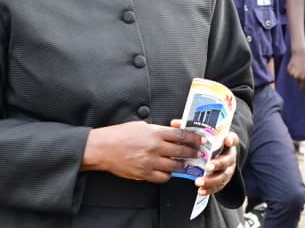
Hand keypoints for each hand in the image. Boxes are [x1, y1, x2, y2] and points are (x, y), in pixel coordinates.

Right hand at [81, 121, 203, 182]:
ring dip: (182, 165)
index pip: (181, 135)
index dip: (194, 138)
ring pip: (175, 166)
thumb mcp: (141, 126)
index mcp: (155, 133)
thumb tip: (171, 133)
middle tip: (198, 153)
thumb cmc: (120, 135)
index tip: (200, 140)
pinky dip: (167, 175)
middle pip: (181, 151)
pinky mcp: (144, 174)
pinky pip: (162, 178)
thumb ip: (157, 130)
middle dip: (193, 152)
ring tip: (184, 163)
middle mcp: (155, 148)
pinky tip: (167, 172)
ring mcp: (150, 162)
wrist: (103, 148)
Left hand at [181, 120, 237, 196]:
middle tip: (208, 166)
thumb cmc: (209, 143)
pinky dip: (210, 189)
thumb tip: (174, 123)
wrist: (217, 154)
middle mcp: (230, 155)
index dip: (231, 139)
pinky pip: (218, 186)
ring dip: (211, 180)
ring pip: (223, 175)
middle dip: (218, 164)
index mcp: (226, 141)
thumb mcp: (204, 135)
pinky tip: (201, 190)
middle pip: (227, 160)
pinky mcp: (223, 179)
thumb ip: (190, 129)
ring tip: (199, 182)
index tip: (226, 140)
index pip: (233, 138)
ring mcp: (228, 169)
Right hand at [287, 49, 304, 88]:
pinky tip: (294, 64)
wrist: (300, 53)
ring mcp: (293, 73)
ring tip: (298, 66)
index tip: (303, 85)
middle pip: (298, 81)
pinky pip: (290, 72)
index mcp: (304, 77)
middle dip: (300, 78)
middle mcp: (298, 76)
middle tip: (301, 70)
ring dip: (295, 73)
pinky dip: (292, 70)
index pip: (302, 85)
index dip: (303, 86)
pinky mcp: (289, 70)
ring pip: (294, 76)